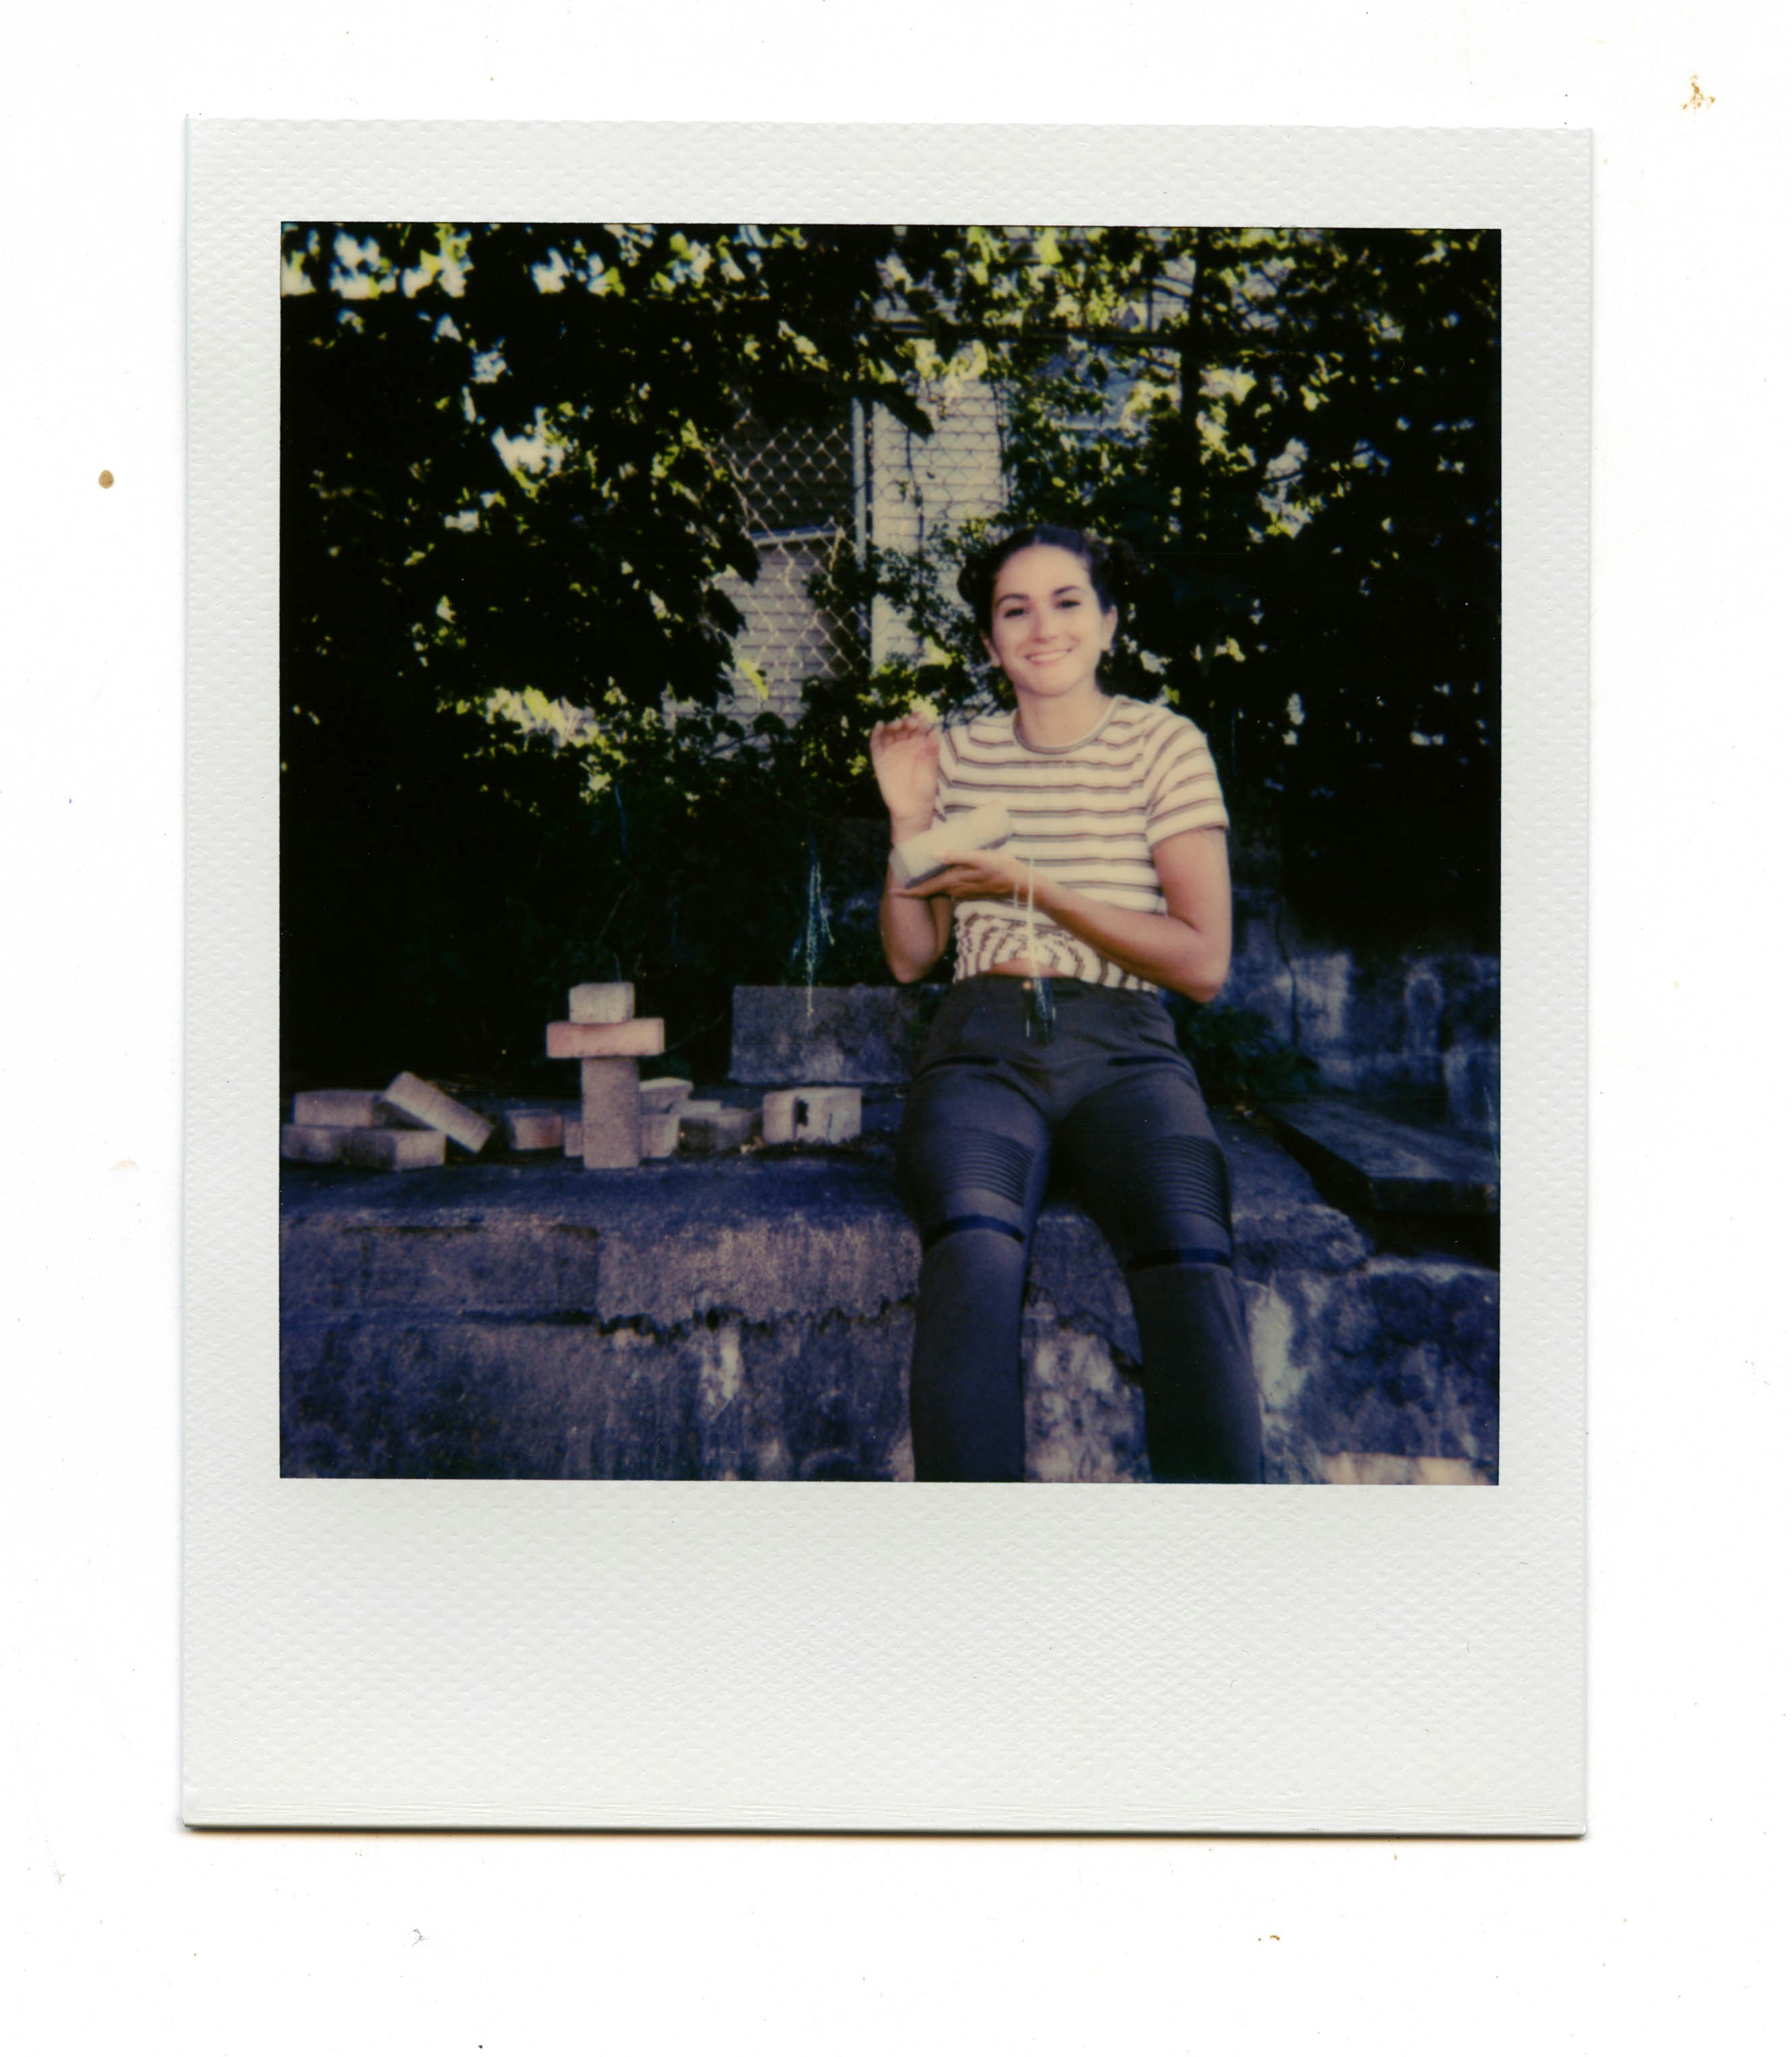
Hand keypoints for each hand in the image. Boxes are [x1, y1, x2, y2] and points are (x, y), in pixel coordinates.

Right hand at [870, 713, 940, 826]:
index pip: (917, 727)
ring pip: (889, 732)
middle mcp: (905, 746)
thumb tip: (935, 730)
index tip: (922, 718)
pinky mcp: (880, 759)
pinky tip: (879, 725)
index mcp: (919, 746)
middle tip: (911, 723)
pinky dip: (875, 733)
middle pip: (903, 726)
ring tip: (897, 725)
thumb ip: (932, 749)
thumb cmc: (925, 788)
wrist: (911, 807)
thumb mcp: (931, 767)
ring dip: (892, 724)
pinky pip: (876, 743)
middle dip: (906, 721)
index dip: (919, 720)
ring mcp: (892, 752)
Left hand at [894, 848, 1034, 903]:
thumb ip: (958, 855)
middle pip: (930, 890)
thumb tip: (936, 853)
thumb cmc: (1001, 868)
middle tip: (900, 883)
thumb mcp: (979, 858)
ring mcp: (964, 891)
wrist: (1020, 883)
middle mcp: (956, 889)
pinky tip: (940, 875)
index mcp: (954, 881)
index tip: (894, 892)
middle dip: (914, 888)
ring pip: (939, 889)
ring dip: (927, 886)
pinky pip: (949, 888)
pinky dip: (940, 884)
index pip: (926, 888)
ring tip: (916, 877)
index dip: (909, 891)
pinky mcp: (971, 889)